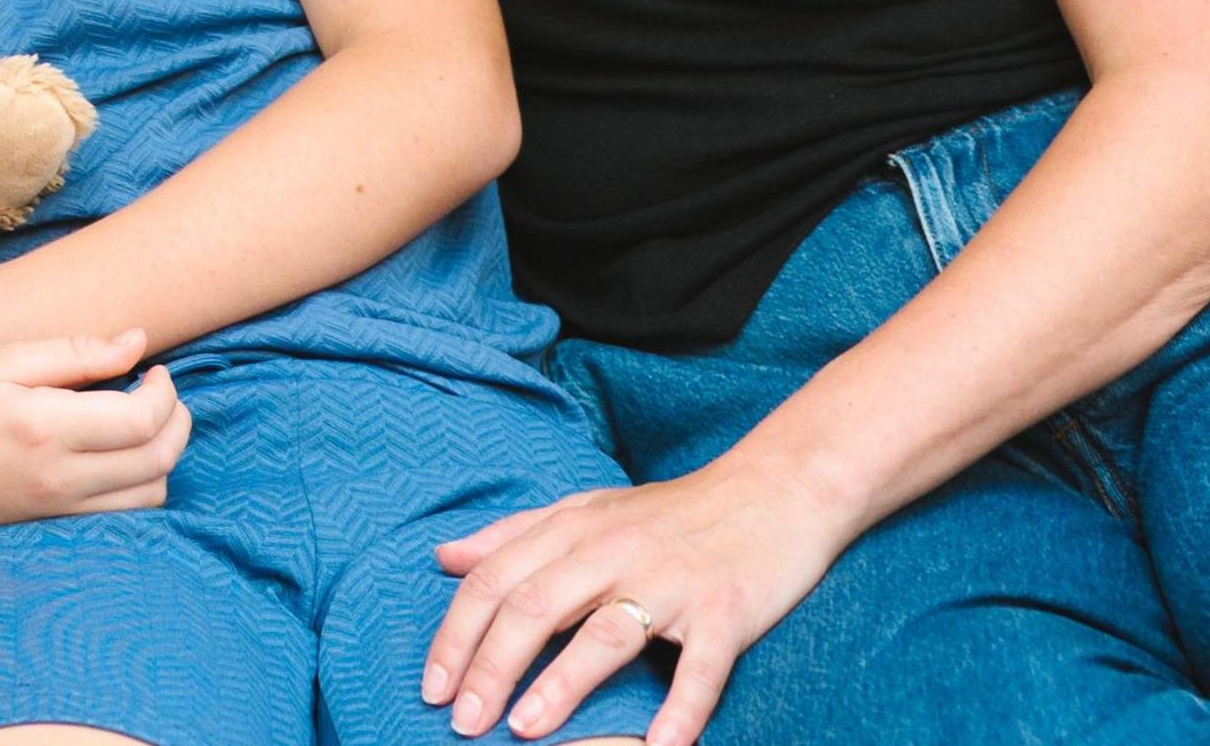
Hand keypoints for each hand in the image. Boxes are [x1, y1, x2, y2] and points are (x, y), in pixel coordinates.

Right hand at [0, 333, 186, 547]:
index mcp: (44, 427)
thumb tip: (138, 342)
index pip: (142, 419)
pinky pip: (124, 515)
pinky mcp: (56, 526)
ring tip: (143, 421)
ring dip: (164, 456)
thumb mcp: (0, 363)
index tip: (155, 370)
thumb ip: (73, 352)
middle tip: (161, 391)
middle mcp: (59, 477)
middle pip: (158, 459)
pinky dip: (142, 484)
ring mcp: (59, 509)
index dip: (165, 392)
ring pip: (151, 494)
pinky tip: (121, 454)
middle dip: (178, 421)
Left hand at [423, 457, 858, 745]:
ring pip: (605, 632)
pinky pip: (701, 664)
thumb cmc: (672, 512)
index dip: (456, 634)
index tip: (433, 686)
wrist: (776, 488)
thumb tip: (443, 557)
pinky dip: (681, 709)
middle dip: (490, 666)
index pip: (495, 579)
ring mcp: (673, 580)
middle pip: (536, 606)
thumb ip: (513, 535)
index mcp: (573, 529)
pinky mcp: (727, 608)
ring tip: (523, 729)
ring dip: (561, 685)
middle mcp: (615, 550)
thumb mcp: (585, 510)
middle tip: (462, 721)